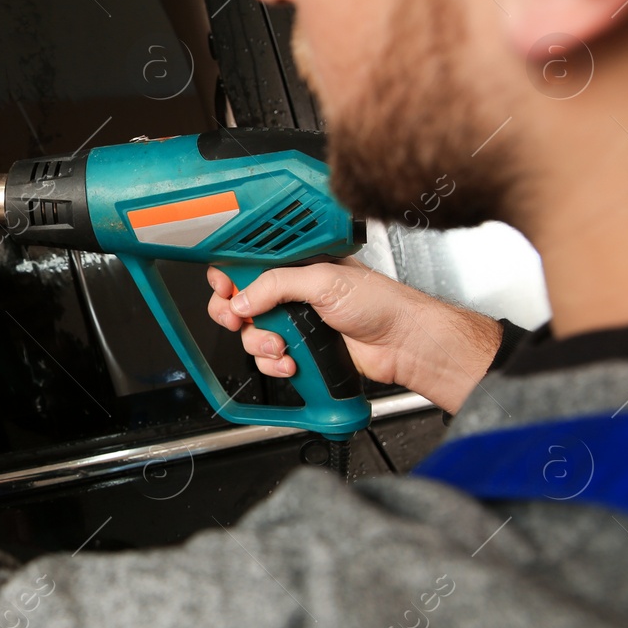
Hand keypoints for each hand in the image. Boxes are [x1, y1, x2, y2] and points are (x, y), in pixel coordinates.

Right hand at [206, 259, 503, 414]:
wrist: (404, 346)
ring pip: (252, 333)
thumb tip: (242, 298)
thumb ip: (277, 284)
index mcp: (298, 263)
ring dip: (260, 344)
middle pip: (241, 300)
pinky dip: (275, 364)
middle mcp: (293, 290)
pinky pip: (269, 359)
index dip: (230, 275)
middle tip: (239, 319)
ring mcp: (296, 322)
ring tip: (282, 345)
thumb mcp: (324, 281)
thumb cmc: (382, 304)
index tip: (223, 286)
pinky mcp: (301, 349)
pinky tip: (293, 362)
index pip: (250, 263)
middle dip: (236, 313)